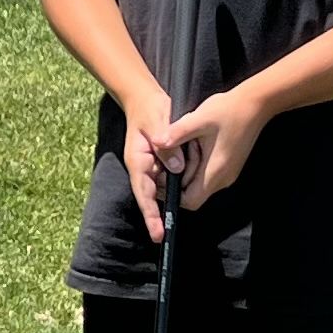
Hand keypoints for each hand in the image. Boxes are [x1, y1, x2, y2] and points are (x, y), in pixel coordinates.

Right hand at [119, 110, 185, 229]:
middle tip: (191, 162)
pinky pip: (173, 173)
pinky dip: (184, 168)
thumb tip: (177, 168)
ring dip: (181, 177)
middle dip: (174, 191)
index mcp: (138, 162)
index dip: (151, 215)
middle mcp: (143, 169)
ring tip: (193, 150)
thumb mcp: (157, 122)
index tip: (158, 233)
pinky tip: (192, 151)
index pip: (144, 193)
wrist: (144, 98)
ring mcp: (151, 167)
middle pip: (157, 192)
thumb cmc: (148, 109)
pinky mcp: (160, 163)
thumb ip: (166, 145)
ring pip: (168, 183)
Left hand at [149, 84, 270, 207]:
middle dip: (177, 180)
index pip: (191, 201)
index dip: (172, 193)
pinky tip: (194, 146)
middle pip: (193, 194)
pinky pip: (208, 175)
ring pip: (200, 184)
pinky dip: (196, 167)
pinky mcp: (229, 166)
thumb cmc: (229, 110)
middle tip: (170, 157)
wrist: (255, 104)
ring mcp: (228, 173)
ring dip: (187, 171)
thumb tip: (156, 142)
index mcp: (216, 171)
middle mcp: (224, 178)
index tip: (162, 175)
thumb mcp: (199, 118)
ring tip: (184, 148)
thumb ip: (177, 133)